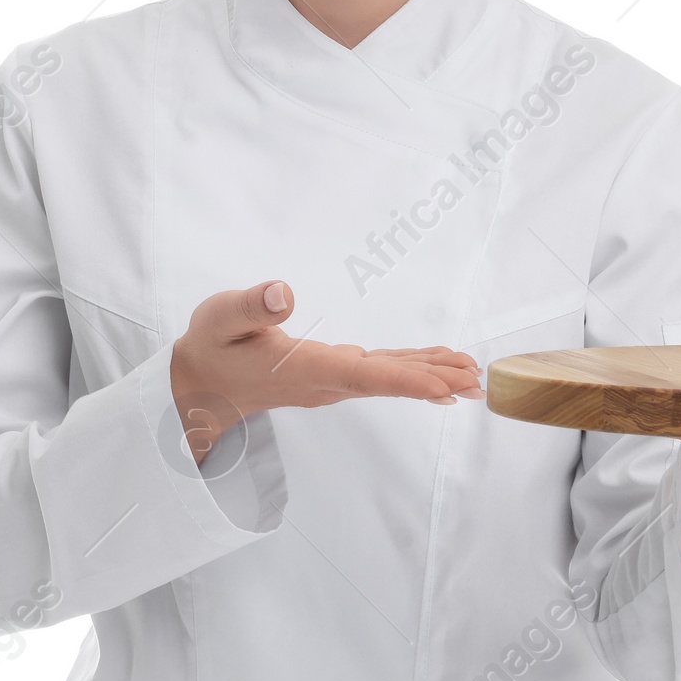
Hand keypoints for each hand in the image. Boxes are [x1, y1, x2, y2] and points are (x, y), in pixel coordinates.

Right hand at [171, 281, 482, 457]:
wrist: (202, 388)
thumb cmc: (210, 348)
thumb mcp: (218, 319)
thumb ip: (249, 306)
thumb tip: (283, 292)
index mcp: (303, 368)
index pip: (360, 376)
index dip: (404, 381)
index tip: (443, 388)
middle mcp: (325, 381)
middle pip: (386, 382)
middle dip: (433, 381)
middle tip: (478, 381)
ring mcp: (331, 381)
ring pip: (388, 378)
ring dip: (431, 377)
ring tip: (472, 376)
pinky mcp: (334, 373)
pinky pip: (380, 374)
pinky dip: (412, 370)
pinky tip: (438, 369)